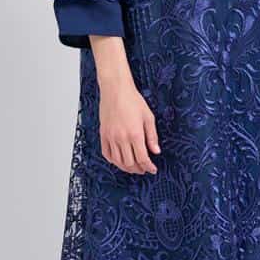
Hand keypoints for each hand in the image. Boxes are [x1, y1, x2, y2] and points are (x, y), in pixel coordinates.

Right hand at [88, 33, 160, 174]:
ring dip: (126, 167)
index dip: (149, 167)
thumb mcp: (148, 117)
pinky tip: (119, 161)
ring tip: (133, 167)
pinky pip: (107, 154)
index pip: (142, 158)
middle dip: (138, 169)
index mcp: (135, 134)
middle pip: (130, 163)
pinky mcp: (103, 135)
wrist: (115, 90)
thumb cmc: (133, 100)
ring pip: (118, 161)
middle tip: (144, 169)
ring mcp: (110, 137)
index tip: (152, 169)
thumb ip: (152, 136)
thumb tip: (156, 151)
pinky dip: (113, 161)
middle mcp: (121, 138)